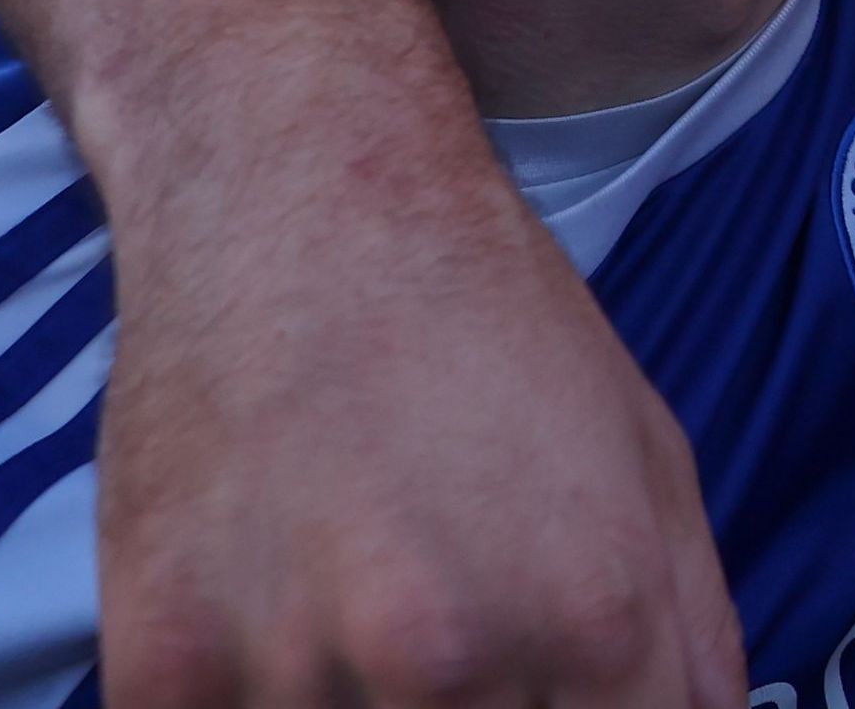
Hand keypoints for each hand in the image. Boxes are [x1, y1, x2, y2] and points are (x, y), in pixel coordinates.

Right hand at [97, 176, 740, 708]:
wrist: (299, 197)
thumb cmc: (490, 323)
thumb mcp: (648, 458)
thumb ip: (693, 639)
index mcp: (594, 616)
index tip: (561, 702)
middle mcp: (449, 659)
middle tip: (450, 647)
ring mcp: (295, 670)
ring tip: (361, 609)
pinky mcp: (162, 669)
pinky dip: (254, 706)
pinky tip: (274, 626)